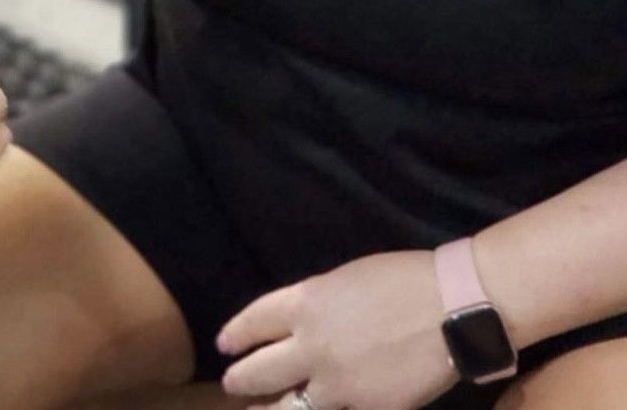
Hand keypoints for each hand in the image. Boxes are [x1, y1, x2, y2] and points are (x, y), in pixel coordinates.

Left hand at [216, 251, 457, 409]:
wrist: (451, 308)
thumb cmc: (402, 279)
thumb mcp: (345, 280)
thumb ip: (318, 306)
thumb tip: (306, 326)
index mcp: (305, 303)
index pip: (255, 321)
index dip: (236, 335)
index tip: (225, 345)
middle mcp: (311, 346)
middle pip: (259, 371)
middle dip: (240, 380)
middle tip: (232, 384)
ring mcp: (339, 385)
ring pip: (291, 408)